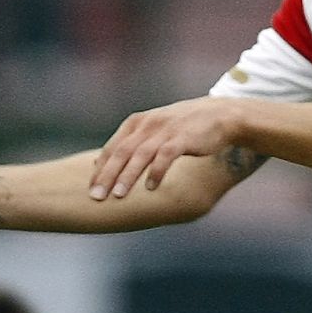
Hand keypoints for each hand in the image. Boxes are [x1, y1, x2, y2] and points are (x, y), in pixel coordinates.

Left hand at [90, 99, 243, 199]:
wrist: (221, 115)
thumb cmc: (185, 126)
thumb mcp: (155, 129)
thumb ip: (132, 143)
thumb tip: (100, 162)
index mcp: (138, 123)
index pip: (113, 147)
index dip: (100, 168)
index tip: (90, 188)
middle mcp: (148, 124)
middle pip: (121, 152)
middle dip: (107, 175)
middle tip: (96, 196)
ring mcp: (166, 130)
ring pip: (140, 155)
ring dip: (128, 176)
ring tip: (118, 195)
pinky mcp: (183, 138)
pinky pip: (165, 156)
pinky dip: (156, 171)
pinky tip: (150, 187)